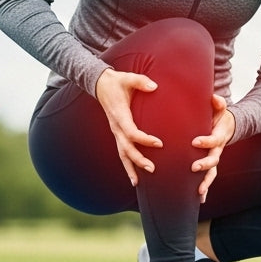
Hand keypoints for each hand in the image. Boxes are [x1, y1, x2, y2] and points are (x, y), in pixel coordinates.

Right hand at [94, 68, 163, 186]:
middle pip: (126, 148)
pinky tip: (134, 177)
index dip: (144, 139)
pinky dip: (127, 164)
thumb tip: (154, 86)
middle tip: (152, 168)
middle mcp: (116, 126)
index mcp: (119, 114)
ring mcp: (115, 131)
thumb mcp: (128, 78)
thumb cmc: (117, 81)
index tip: (159, 143)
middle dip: (138, 159)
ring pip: (122, 154)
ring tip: (138, 183)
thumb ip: (141, 81)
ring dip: (130, 168)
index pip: (131, 132)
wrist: (101, 84)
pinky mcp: (117, 133)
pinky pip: (122, 151)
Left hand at [191, 94, 234, 202]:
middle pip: (213, 160)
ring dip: (206, 182)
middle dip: (204, 164)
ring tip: (199, 192)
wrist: (228, 127)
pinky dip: (205, 189)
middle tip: (194, 167)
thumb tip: (214, 98)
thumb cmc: (219, 116)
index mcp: (219, 136)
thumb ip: (218, 103)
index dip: (205, 142)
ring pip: (212, 173)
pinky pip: (209, 178)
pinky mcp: (210, 165)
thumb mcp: (220, 108)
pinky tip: (199, 200)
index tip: (194, 142)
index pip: (213, 140)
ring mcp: (215, 158)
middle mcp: (218, 150)